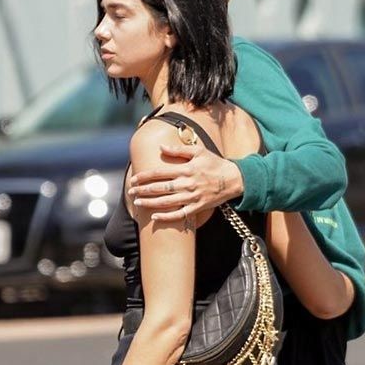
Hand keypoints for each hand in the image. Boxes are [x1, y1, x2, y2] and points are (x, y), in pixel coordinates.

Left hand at [128, 144, 242, 221]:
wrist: (233, 180)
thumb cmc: (214, 164)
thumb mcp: (198, 151)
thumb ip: (179, 150)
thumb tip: (161, 147)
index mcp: (185, 169)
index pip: (160, 173)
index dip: (145, 176)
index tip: (134, 178)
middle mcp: (187, 184)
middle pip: (160, 188)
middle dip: (143, 190)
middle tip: (131, 192)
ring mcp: (191, 197)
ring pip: (166, 202)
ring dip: (150, 203)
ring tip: (138, 203)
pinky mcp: (197, 208)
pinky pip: (179, 215)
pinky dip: (166, 216)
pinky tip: (155, 216)